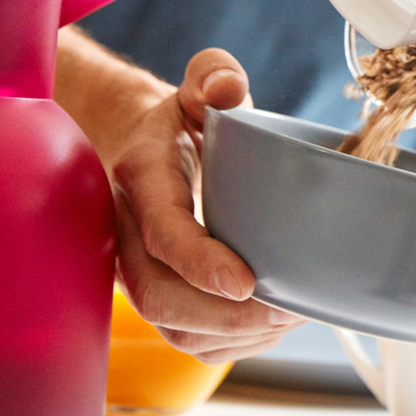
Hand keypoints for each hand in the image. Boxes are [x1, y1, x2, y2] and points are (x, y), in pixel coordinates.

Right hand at [108, 49, 304, 361]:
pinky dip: (227, 343)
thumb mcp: (198, 84)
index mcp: (142, 179)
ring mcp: (137, 267)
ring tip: (288, 319)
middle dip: (223, 315)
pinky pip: (182, 335)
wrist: (151, 146)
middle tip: (285, 310)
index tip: (245, 282)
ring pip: (170, 324)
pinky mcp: (157, 290)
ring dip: (230, 336)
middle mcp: (128, 232)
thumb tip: (226, 88)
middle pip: (159, 296)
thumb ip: (213, 72)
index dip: (200, 263)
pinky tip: (269, 327)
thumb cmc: (186, 118)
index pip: (162, 232)